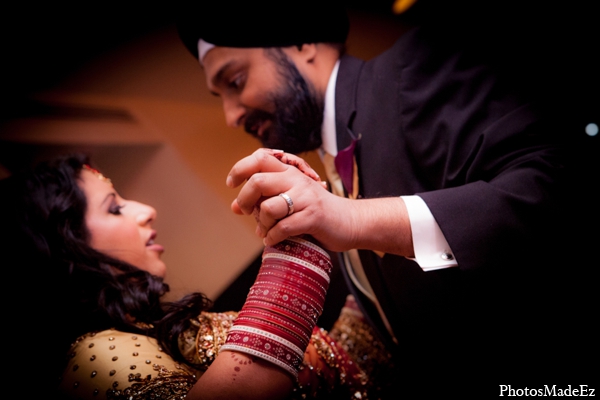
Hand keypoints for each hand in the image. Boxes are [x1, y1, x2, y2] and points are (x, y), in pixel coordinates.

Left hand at [226, 149, 356, 249]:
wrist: (350, 222)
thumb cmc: (317, 212)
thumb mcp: (291, 200)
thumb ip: (265, 199)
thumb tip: (234, 207)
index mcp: (290, 172)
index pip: (259, 158)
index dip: (240, 169)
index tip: (232, 184)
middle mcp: (297, 180)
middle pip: (257, 181)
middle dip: (245, 200)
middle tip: (246, 212)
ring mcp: (306, 198)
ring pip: (268, 207)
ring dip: (261, 223)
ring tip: (265, 230)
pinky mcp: (313, 217)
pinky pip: (282, 228)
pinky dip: (273, 237)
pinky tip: (274, 239)